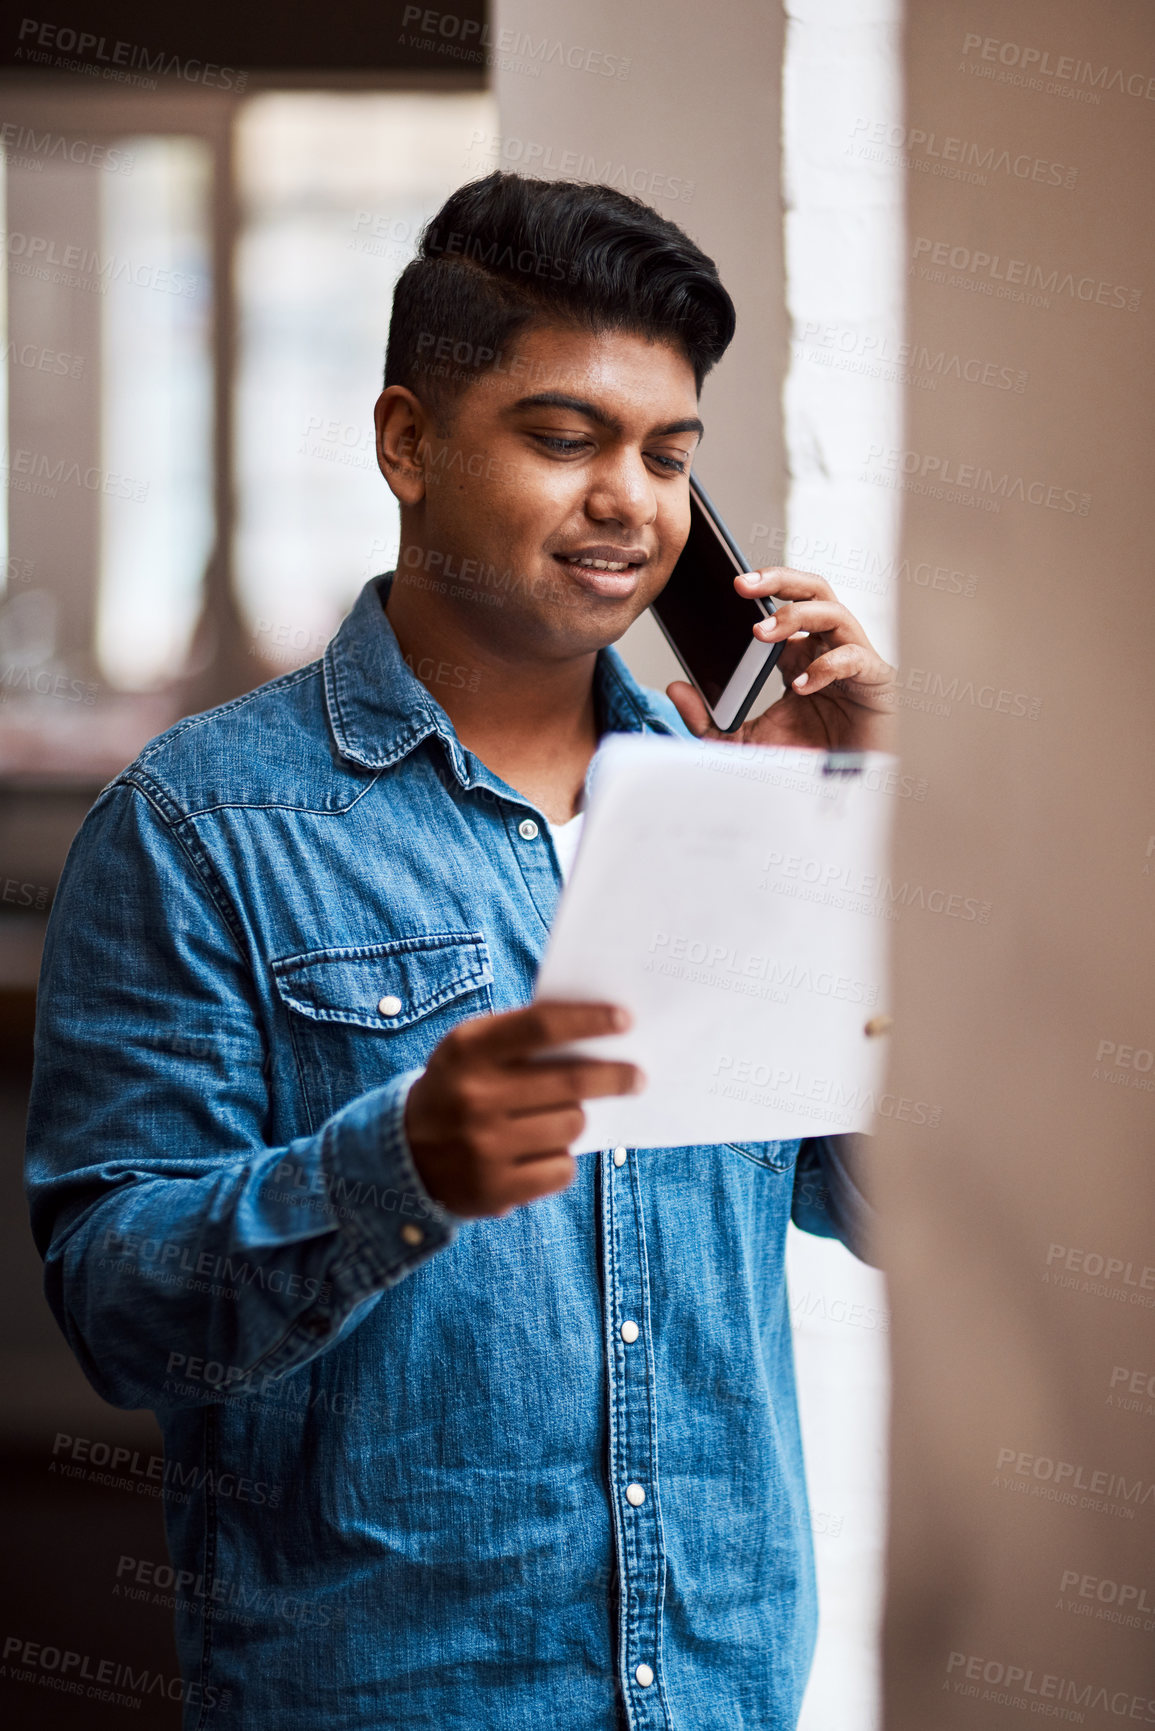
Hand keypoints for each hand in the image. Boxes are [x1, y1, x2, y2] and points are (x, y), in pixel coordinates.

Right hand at [405, 1001, 641, 1217]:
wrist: (403, 1154)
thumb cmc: (459, 1088)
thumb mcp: (472, 1050)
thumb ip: (523, 1036)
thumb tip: (599, 1035)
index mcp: (468, 1050)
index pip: (542, 1026)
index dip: (589, 1021)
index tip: (625, 1020)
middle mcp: (474, 1097)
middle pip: (571, 1082)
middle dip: (614, 1077)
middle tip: (637, 1076)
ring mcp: (483, 1147)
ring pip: (571, 1126)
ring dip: (575, 1121)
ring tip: (558, 1119)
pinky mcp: (494, 1189)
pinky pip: (561, 1170)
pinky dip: (559, 1161)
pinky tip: (538, 1154)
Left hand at [667, 567, 896, 752]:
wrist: (838, 795)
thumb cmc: (801, 763)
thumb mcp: (741, 742)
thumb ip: (707, 720)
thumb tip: (675, 689)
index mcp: (799, 655)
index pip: (783, 607)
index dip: (762, 590)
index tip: (729, 586)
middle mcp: (828, 649)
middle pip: (813, 591)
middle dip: (779, 580)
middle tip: (742, 585)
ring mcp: (855, 662)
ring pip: (834, 612)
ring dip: (795, 616)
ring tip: (760, 634)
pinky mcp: (877, 682)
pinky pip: (855, 657)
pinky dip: (825, 666)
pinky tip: (800, 685)